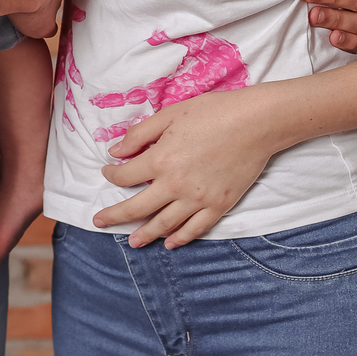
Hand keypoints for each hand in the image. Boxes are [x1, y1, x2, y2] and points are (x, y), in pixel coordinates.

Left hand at [94, 84, 280, 248]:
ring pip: (164, 224)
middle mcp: (175, 185)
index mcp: (160, 159)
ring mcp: (198, 199)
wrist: (256, 123)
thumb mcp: (170, 114)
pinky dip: (180, 238)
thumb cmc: (213, 112)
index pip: (126, 175)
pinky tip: (170, 243)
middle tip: (100, 222)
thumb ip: (140, 134)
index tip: (107, 172)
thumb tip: (116, 152)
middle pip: (137, 207)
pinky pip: (195, 229)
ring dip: (145, 234)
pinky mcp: (219, 206)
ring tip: (132, 243)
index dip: (112, 175)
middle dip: (115, 216)